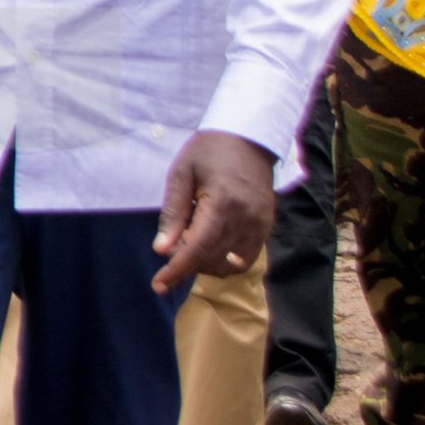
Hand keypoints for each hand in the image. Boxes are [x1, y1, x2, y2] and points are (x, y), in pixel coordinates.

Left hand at [153, 131, 276, 293]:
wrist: (249, 138)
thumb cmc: (209, 151)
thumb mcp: (181, 175)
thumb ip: (172, 214)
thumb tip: (161, 249)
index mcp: (223, 203)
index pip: (198, 248)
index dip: (177, 270)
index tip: (158, 286)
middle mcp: (246, 219)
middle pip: (212, 259)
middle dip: (186, 263)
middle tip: (170, 245)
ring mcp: (260, 225)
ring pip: (230, 264)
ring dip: (205, 263)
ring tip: (190, 238)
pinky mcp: (266, 227)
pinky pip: (245, 258)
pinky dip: (224, 260)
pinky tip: (209, 245)